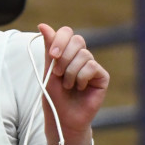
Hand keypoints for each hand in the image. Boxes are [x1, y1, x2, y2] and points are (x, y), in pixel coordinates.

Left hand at [38, 24, 109, 144]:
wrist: (63, 118)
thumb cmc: (54, 96)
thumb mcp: (48, 70)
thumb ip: (49, 49)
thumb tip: (43, 25)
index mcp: (66, 53)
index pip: (67, 32)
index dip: (59, 40)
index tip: (52, 55)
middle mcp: (80, 57)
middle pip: (77, 40)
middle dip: (64, 56)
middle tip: (58, 73)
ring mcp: (92, 66)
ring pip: (83, 55)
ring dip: (70, 72)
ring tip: (68, 86)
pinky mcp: (102, 76)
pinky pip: (91, 67)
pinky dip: (81, 78)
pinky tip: (79, 88)